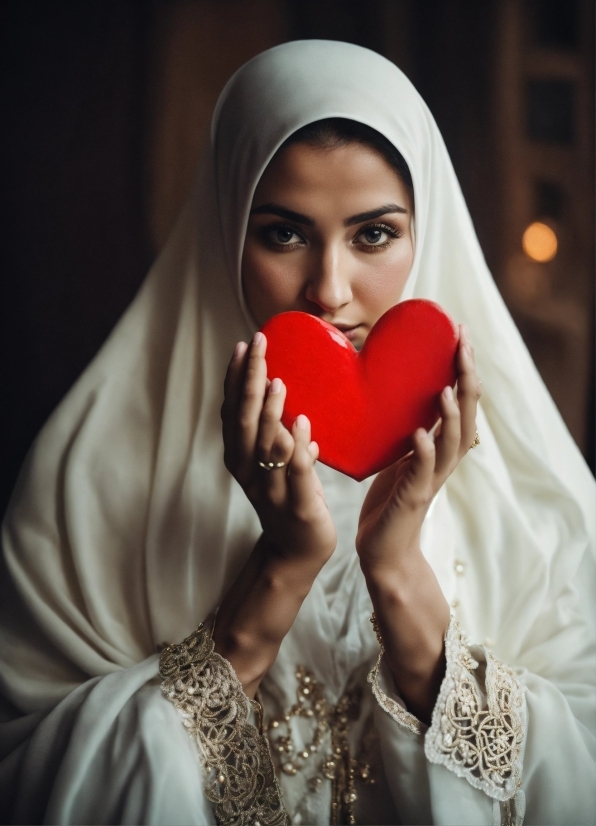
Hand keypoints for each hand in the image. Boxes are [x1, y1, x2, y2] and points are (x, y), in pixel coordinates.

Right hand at [221, 331, 336, 568]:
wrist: (294, 555)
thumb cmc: (288, 504)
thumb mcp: (278, 466)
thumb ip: (281, 440)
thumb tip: (294, 416)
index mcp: (241, 457)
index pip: (233, 410)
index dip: (236, 378)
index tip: (243, 346)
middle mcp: (248, 471)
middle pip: (244, 420)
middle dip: (250, 380)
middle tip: (258, 345)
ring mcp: (271, 488)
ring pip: (265, 444)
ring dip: (269, 411)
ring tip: (277, 380)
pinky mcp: (297, 505)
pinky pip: (295, 472)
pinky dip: (297, 446)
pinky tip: (301, 423)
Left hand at [356, 324, 480, 574]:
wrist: (383, 553)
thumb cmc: (388, 503)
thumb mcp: (397, 457)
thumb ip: (403, 430)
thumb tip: (393, 392)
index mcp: (438, 447)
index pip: (459, 401)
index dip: (462, 369)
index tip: (459, 333)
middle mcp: (441, 460)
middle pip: (467, 415)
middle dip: (466, 380)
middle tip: (464, 346)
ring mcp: (429, 480)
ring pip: (452, 444)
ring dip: (452, 415)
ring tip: (446, 388)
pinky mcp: (413, 499)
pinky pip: (422, 472)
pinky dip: (425, 452)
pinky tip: (421, 433)